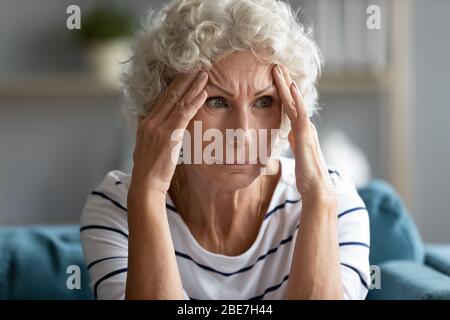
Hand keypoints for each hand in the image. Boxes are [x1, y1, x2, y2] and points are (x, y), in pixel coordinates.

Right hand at [129, 69, 207, 195]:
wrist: (146, 185)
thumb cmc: (149, 170)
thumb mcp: (145, 147)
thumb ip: (149, 132)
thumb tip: (151, 123)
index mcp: (144, 123)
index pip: (161, 99)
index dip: (174, 85)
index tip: (184, 74)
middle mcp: (149, 122)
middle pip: (169, 95)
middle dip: (184, 79)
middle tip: (197, 67)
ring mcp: (158, 127)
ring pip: (177, 101)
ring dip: (192, 86)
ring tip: (204, 74)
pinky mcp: (168, 135)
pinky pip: (183, 114)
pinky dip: (194, 102)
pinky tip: (204, 94)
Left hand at [272, 65, 335, 206]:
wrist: (315, 186)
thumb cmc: (306, 173)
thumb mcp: (297, 152)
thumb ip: (294, 140)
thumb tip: (289, 133)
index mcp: (300, 130)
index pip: (290, 106)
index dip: (283, 92)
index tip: (275, 78)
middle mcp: (304, 125)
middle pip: (293, 99)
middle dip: (284, 81)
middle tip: (276, 65)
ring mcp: (306, 128)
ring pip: (295, 101)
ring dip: (287, 83)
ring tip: (279, 68)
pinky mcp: (305, 133)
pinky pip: (300, 111)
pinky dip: (297, 98)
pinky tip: (292, 85)